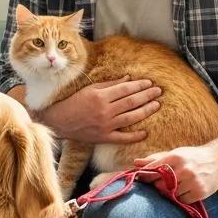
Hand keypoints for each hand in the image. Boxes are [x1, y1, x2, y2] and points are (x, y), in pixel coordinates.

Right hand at [42, 77, 161, 144]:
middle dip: (147, 95)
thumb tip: (128, 79)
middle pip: (131, 102)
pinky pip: (123, 138)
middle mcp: (104, 110)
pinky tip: (145, 132)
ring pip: (131, 117)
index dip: (139, 85)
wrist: (58, 122)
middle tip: (159, 92)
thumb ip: (110, 85)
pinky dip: (135, 136)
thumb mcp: (89, 89)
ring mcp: (105, 125)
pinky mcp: (103, 137)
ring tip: (157, 105)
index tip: (149, 83)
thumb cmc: (73, 102)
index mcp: (100, 96)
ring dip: (146, 111)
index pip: (125, 89)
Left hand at [133, 146, 217, 203]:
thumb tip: (135, 163)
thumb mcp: (174, 154)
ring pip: (171, 194)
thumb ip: (154, 159)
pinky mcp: (200, 192)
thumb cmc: (191, 157)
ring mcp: (193, 181)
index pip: (153, 170)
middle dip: (156, 185)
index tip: (140, 179)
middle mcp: (184, 169)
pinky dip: (180, 198)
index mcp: (175, 157)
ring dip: (169, 192)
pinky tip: (183, 191)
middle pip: (160, 184)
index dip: (145, 176)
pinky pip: (182, 200)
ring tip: (173, 186)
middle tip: (158, 184)